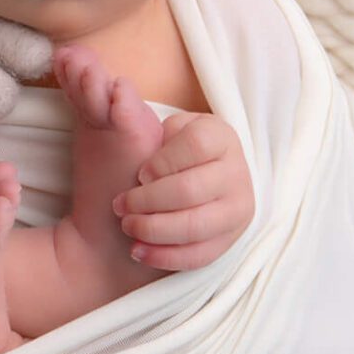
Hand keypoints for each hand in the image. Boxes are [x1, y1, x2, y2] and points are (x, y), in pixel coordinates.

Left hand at [116, 112, 253, 270]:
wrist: (199, 180)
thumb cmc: (174, 153)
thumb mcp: (166, 130)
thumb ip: (143, 117)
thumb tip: (115, 97)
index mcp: (222, 137)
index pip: (195, 146)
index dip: (162, 162)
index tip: (139, 173)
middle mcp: (237, 173)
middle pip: (190, 190)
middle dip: (147, 200)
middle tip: (120, 205)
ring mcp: (238, 209)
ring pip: (194, 226)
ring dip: (153, 229)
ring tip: (128, 226)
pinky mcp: (230, 240)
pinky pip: (199, 255)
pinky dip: (165, 256)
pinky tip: (138, 250)